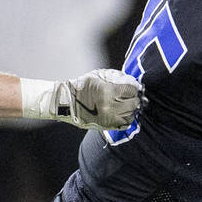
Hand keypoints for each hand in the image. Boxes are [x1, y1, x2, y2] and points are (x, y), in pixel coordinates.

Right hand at [22, 69, 143, 129]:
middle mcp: (109, 106)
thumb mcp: (98, 76)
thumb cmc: (83, 86)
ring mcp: (108, 118)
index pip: (131, 90)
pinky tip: (123, 113)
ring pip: (131, 115)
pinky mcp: (106, 125)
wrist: (67, 102)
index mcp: (107, 91)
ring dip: (131, 109)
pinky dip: (127, 119)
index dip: (134, 88)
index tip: (132, 88)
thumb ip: (116, 77)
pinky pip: (124, 124)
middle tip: (131, 96)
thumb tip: (133, 82)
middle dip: (134, 98)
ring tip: (127, 105)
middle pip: (133, 103)